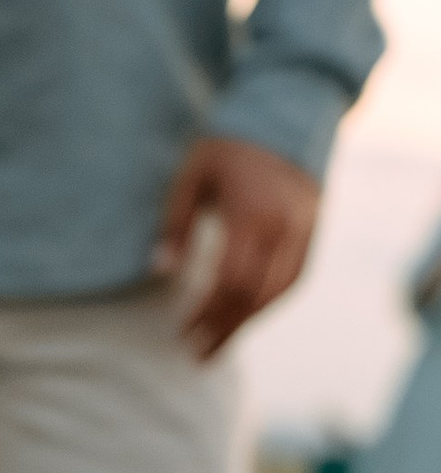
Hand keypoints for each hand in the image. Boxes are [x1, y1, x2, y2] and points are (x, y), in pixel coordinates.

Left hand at [155, 135, 320, 359]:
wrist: (284, 119)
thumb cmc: (227, 149)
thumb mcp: (191, 176)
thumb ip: (176, 224)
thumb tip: (161, 271)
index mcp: (251, 213)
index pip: (229, 281)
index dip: (206, 313)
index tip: (183, 333)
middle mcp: (284, 226)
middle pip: (253, 295)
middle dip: (223, 328)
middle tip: (195, 354)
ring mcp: (303, 231)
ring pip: (276, 294)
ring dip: (245, 325)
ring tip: (215, 347)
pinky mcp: (312, 233)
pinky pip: (293, 281)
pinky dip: (266, 306)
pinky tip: (243, 321)